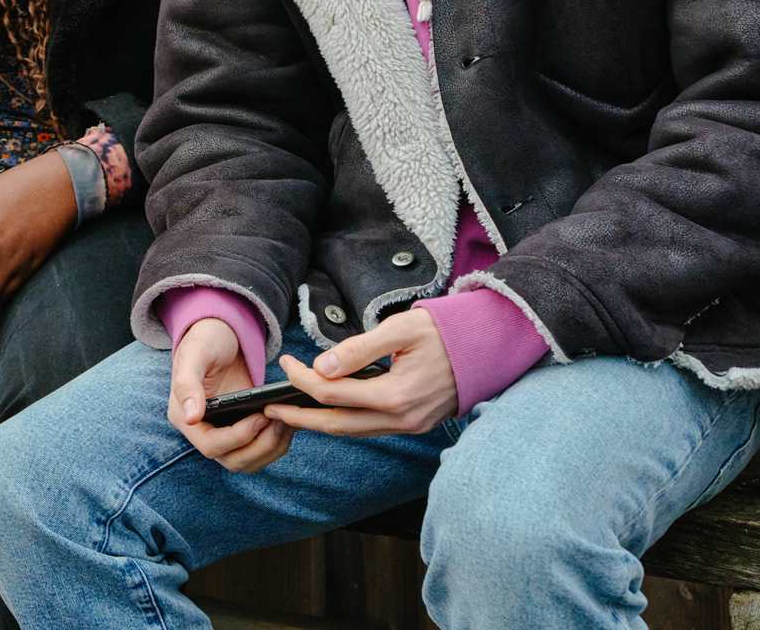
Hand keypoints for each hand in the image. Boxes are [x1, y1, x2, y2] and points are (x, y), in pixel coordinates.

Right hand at [169, 317, 293, 472]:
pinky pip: (261, 451)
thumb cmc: (205, 342)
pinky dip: (277, 443)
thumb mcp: (194, 354)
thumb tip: (190, 418)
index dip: (238, 437)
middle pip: (233, 460)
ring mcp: (224, 435)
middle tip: (280, 420)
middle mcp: (204, 432)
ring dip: (272, 447)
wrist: (222, 338)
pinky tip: (289, 422)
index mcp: (185, 418)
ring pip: (250, 461)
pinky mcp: (243, 432)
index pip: (211, 446)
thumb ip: (187, 383)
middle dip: (261, 445)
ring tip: (287, 420)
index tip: (260, 416)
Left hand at [265, 308, 456, 436]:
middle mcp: (403, 418)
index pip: (332, 394)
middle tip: (269, 407)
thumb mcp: (400, 329)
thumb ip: (359, 349)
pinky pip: (370, 428)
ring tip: (290, 413)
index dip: (302, 380)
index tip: (285, 363)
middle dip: (299, 417)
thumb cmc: (445, 330)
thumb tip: (321, 367)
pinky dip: (344, 422)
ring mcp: (410, 425)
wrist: (490, 344)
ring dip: (320, 423)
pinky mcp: (415, 424)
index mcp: (397, 394)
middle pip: (337, 424)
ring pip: (353, 431)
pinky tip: (327, 411)